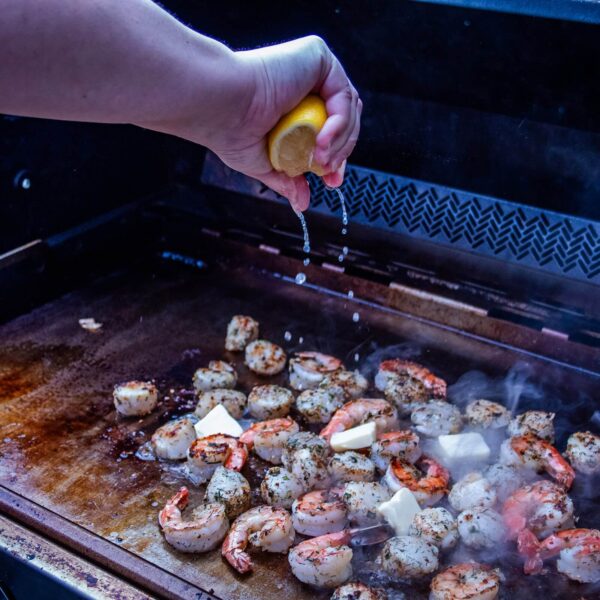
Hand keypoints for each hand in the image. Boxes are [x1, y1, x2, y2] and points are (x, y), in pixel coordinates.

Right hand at [210, 36, 361, 210]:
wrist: (219, 107)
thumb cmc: (229, 130)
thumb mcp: (267, 162)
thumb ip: (288, 178)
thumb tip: (302, 203)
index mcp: (295, 104)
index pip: (331, 130)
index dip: (337, 157)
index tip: (331, 181)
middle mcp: (306, 83)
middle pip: (346, 119)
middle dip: (342, 152)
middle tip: (327, 173)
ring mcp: (313, 68)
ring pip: (350, 110)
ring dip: (340, 143)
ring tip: (319, 160)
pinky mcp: (317, 56)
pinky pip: (344, 96)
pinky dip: (339, 124)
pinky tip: (321, 141)